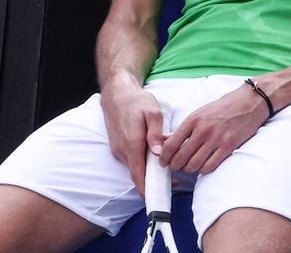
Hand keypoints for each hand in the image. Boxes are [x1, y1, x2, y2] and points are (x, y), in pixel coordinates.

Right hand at [100, 77, 165, 195]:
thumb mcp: (152, 112)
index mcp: (131, 144)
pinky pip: (132, 160)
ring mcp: (118, 149)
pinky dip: (143, 162)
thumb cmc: (136, 101)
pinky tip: (155, 154)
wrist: (116, 93)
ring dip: (149, 169)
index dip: (147, 189)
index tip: (158, 197)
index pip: (138, 175)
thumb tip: (159, 154)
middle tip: (174, 180)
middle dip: (153, 181)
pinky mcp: (118, 147)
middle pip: (137, 174)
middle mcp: (122, 150)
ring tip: (168, 163)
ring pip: (135, 167)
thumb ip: (156, 134)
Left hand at [159, 85, 268, 174]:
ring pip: (194, 165)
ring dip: (189, 169)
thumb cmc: (222, 108)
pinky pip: (210, 166)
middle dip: (174, 166)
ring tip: (189, 167)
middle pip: (180, 157)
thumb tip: (166, 141)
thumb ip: (184, 128)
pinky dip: (203, 170)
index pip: (171, 144)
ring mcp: (216, 139)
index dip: (164, 157)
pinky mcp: (228, 147)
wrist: (249, 102)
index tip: (162, 162)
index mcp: (193, 120)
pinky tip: (203, 166)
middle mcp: (202, 130)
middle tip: (174, 168)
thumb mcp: (200, 113)